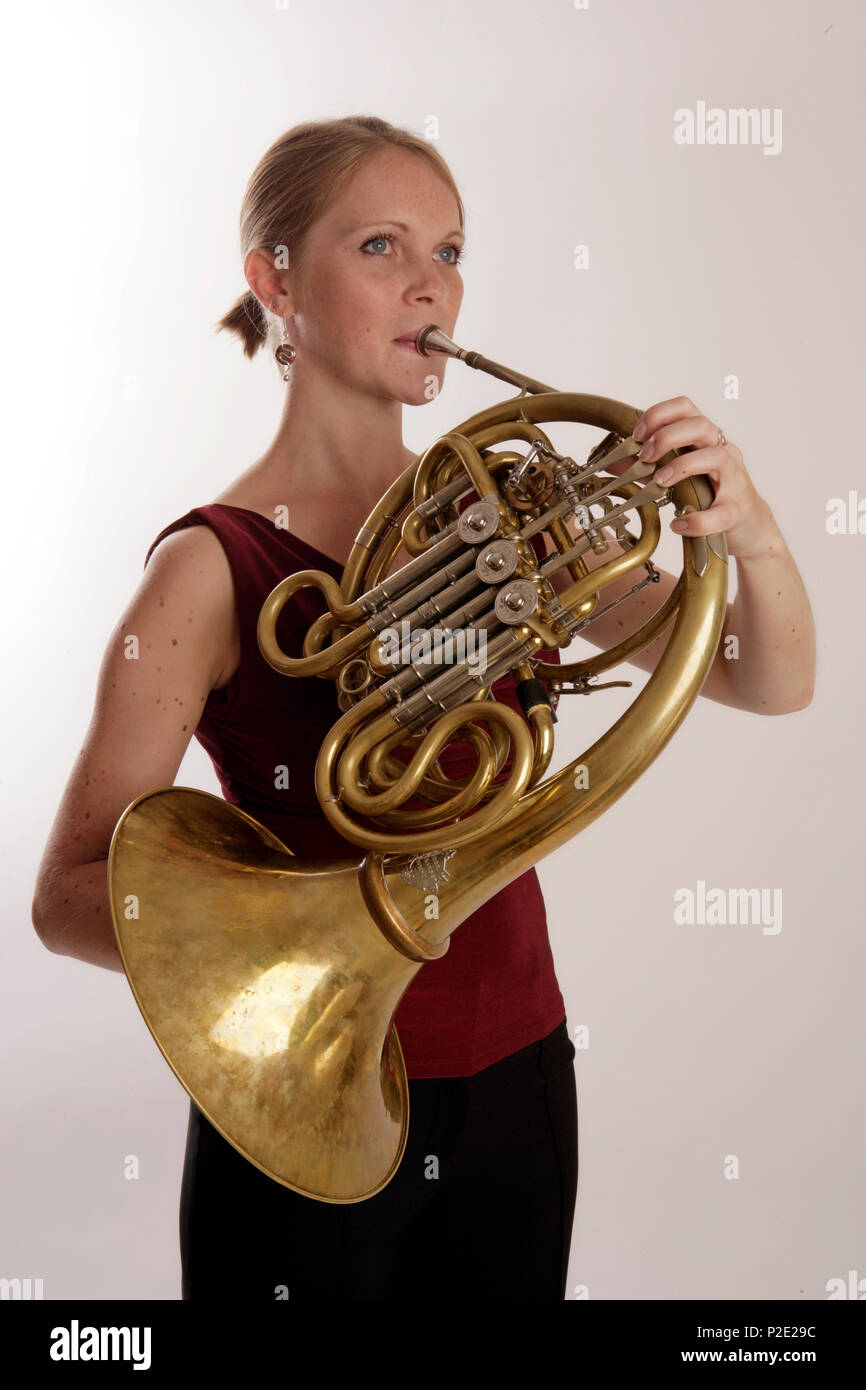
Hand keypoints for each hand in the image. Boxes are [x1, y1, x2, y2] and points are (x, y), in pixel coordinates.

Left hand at [630, 397, 775, 558]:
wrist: (748, 527)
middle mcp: (723, 451)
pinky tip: (678, 524)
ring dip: (682, 465)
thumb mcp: (678, 476)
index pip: (686, 408)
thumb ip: (649, 466)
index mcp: (705, 439)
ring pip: (717, 456)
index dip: (658, 415)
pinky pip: (720, 512)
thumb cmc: (710, 495)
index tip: (637, 435)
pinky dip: (697, 519)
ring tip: (659, 482)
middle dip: (667, 436)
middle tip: (645, 457)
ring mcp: (734, 478)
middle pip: (700, 425)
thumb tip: (613, 462)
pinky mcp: (738, 509)